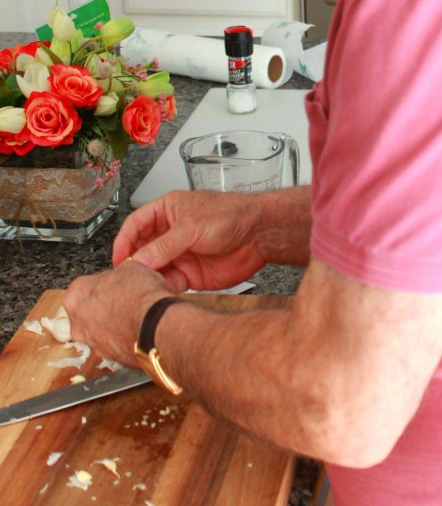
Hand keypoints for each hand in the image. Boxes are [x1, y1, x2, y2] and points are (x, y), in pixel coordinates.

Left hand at [63, 261, 170, 365]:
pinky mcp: (109, 357)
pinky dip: (124, 338)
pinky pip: (115, 344)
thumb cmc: (140, 297)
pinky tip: (139, 330)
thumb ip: (119, 273)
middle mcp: (78, 323)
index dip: (104, 284)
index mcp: (76, 295)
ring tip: (134, 317)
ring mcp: (92, 343)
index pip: (86, 286)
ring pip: (100, 330)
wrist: (156, 326)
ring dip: (114, 325)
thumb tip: (123, 274)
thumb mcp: (131, 268)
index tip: (115, 285)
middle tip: (124, 300)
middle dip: (105, 307)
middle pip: (89, 311)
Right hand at [111, 190, 269, 291]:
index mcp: (167, 212)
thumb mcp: (193, 226)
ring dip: (147, 278)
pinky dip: (163, 289)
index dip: (124, 240)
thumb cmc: (232, 216)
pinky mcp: (190, 274)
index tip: (118, 257)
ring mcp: (179, 255)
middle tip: (128, 276)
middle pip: (140, 250)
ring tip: (143, 287)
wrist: (260, 235)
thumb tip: (140, 259)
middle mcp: (170, 234)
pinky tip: (160, 293)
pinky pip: (169, 283)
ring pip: (153, 269)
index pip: (136, 225)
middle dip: (133, 263)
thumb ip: (166, 244)